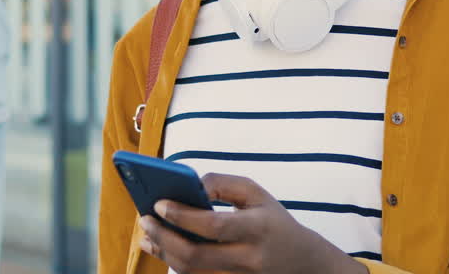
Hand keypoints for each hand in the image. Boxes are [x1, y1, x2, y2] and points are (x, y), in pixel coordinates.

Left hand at [140, 173, 367, 273]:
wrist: (303, 262)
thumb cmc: (273, 221)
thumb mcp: (257, 194)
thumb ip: (223, 184)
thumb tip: (190, 183)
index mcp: (257, 229)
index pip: (213, 226)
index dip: (182, 216)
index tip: (159, 203)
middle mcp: (248, 258)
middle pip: (196, 256)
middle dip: (164, 237)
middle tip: (145, 219)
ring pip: (192, 271)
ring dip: (164, 251)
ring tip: (147, 232)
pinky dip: (173, 262)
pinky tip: (159, 246)